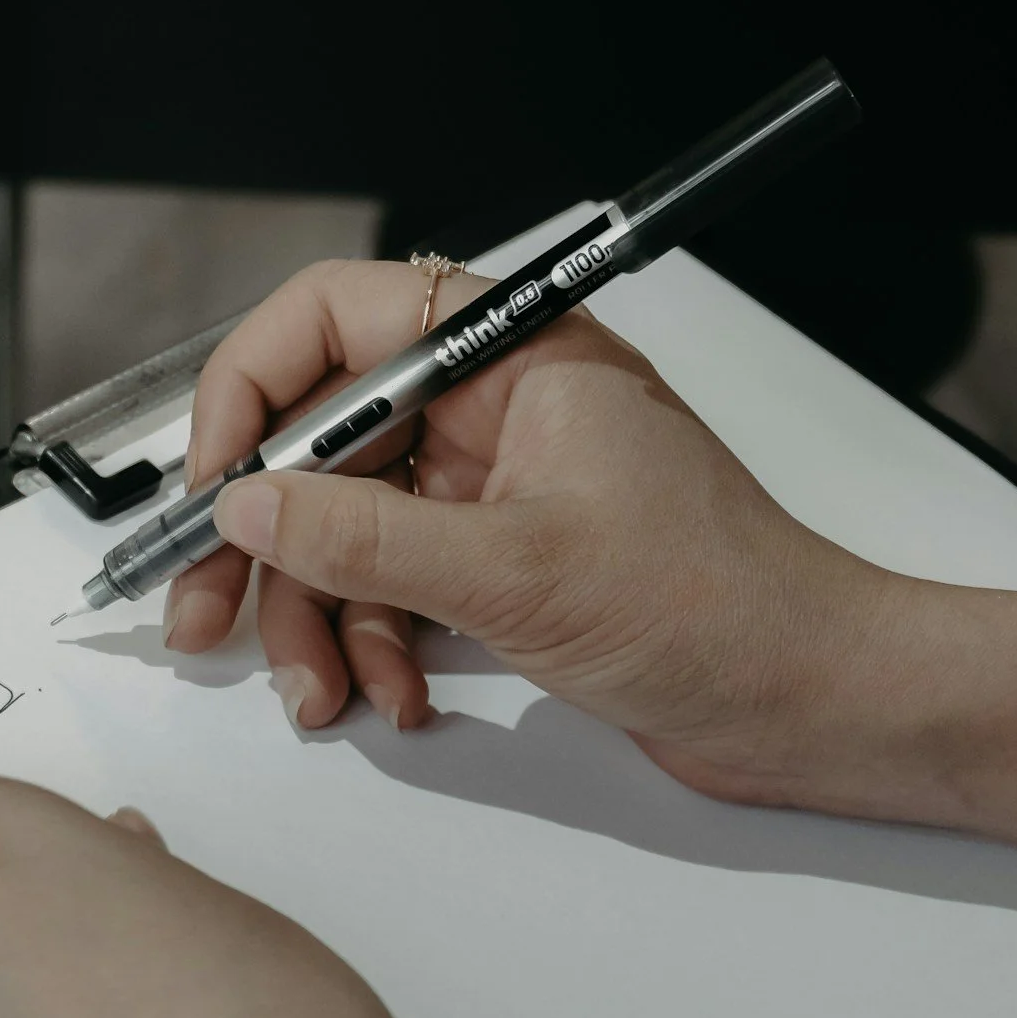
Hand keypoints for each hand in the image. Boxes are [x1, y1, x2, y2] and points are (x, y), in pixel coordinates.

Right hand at [166, 259, 904, 807]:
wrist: (810, 698)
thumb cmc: (713, 604)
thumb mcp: (515, 571)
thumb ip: (365, 538)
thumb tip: (247, 506)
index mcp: (511, 354)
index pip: (334, 319)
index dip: (251, 392)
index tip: (213, 484)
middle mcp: (495, 406)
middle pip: (324, 440)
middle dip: (264, 538)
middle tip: (206, 617)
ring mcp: (497, 486)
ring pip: (350, 526)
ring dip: (319, 615)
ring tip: (320, 692)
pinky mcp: (505, 561)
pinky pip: (395, 584)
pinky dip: (378, 643)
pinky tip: (395, 696)